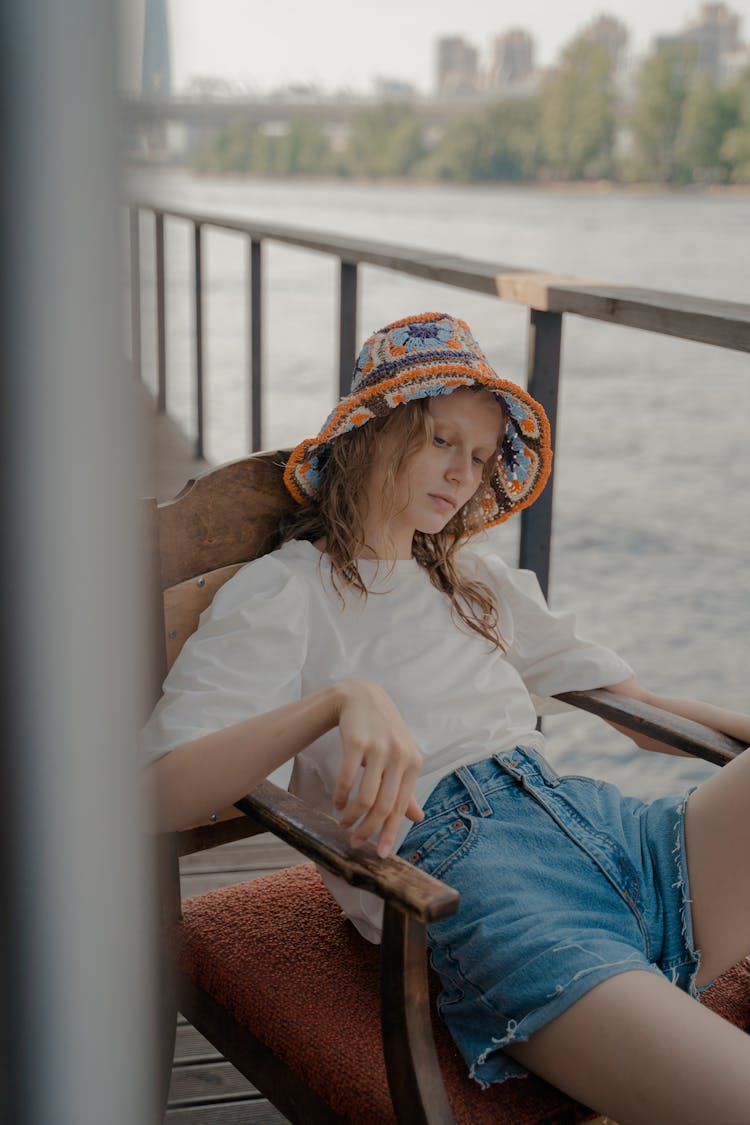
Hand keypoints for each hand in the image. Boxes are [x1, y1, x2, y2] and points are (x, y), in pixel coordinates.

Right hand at [331, 680, 422, 857]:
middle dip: (368, 830)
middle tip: (355, 842)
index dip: (389, 832)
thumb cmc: (383, 731)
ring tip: (343, 823)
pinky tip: (337, 803)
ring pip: (366, 796)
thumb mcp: (400, 757)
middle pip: (384, 806)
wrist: (362, 696)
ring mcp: (379, 748)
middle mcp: (400, 756)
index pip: (401, 807)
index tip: (379, 854)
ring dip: (352, 816)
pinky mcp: (357, 741)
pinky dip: (341, 796)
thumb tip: (417, 818)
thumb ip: (406, 788)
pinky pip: (347, 778)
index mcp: (413, 762)